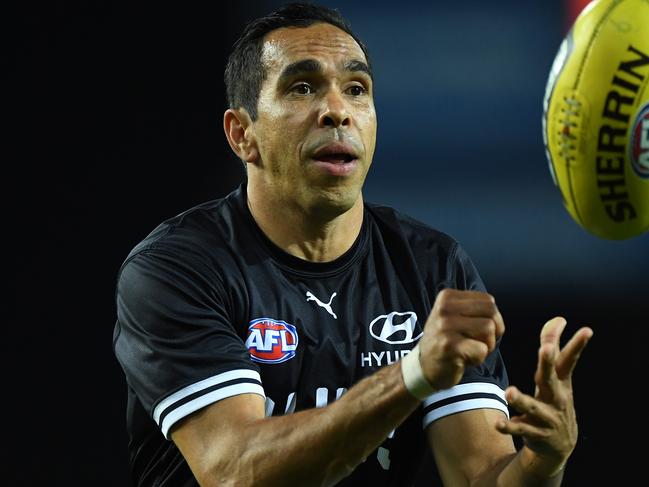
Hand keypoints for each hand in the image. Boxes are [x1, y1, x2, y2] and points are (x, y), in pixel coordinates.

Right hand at [419, 289, 504, 389]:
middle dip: (493, 331)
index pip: (489, 301)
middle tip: (477, 342)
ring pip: (489, 330)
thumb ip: (474, 308)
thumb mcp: (453, 316)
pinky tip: (463, 359)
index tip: (476, 330)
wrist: (423, 365)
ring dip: (485, 346)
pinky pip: (482, 350)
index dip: (492, 318)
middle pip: (491, 313)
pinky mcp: (449, 346)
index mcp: (447, 297)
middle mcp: (444, 308)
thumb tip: (496, 313)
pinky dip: (478, 359)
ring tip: (469, 350)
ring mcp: (445, 326)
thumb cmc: (445, 340)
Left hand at [496, 317, 592, 475]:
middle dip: (547, 364)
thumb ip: (553, 347)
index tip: (586, 330)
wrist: (558, 445)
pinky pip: (520, 429)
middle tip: (544, 348)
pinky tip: (497, 423)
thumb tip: (558, 319)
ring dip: (522, 399)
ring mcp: (547, 417)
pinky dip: (509, 426)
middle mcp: (556, 398)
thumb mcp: (556, 376)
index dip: (577, 345)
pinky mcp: (535, 433)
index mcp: (560, 382)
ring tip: (509, 391)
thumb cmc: (554, 400)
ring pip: (534, 407)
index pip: (569, 360)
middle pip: (551, 379)